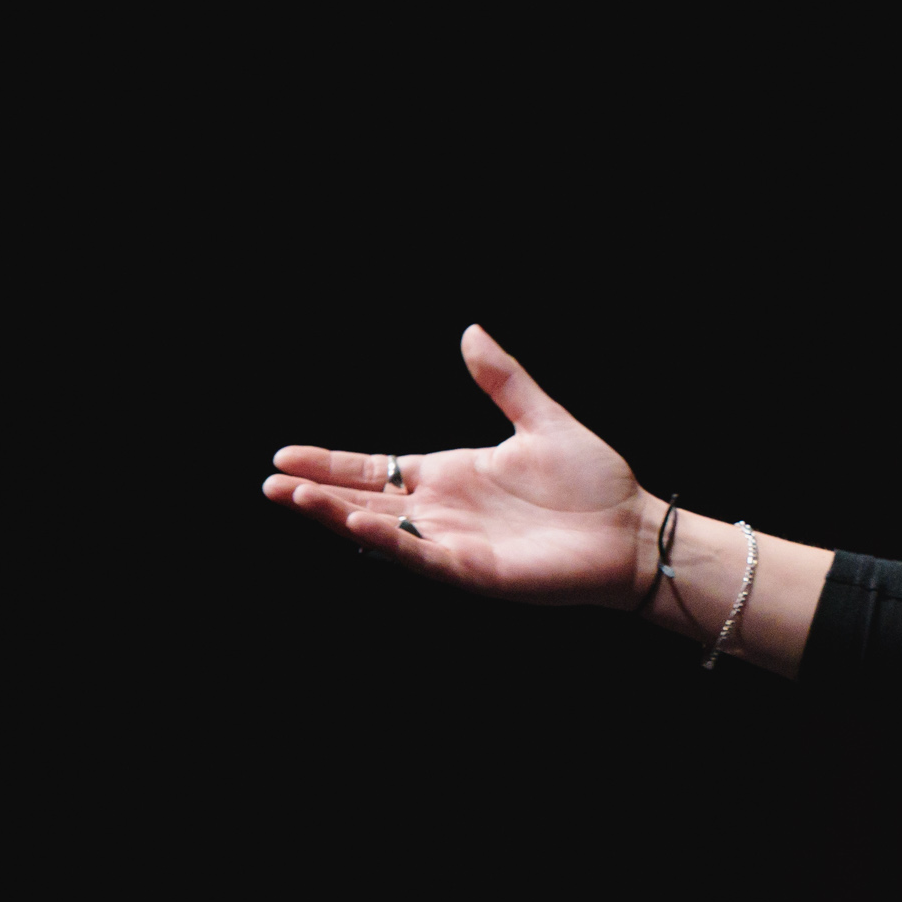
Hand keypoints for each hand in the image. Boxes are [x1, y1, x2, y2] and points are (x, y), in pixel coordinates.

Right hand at [264, 325, 651, 605]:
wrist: (632, 531)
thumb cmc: (594, 484)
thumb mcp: (541, 421)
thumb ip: (503, 381)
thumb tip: (471, 331)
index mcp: (451, 477)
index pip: (376, 469)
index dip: (331, 464)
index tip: (285, 455)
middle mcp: (443, 512)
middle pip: (365, 500)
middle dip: (316, 493)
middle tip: (269, 483)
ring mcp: (455, 542)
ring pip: (381, 530)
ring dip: (336, 515)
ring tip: (290, 497)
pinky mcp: (475, 570)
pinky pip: (421, 554)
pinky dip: (388, 540)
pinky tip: (357, 522)